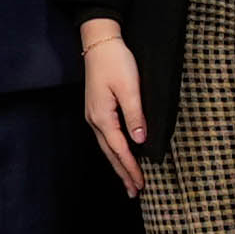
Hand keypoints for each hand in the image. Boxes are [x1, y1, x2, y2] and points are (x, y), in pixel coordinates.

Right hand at [76, 22, 151, 198]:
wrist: (99, 41)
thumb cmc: (115, 61)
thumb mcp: (129, 87)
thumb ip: (134, 114)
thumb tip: (139, 140)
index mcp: (102, 116)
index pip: (119, 149)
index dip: (130, 168)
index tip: (140, 184)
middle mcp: (95, 119)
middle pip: (110, 153)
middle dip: (122, 173)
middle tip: (133, 192)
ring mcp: (94, 115)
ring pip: (107, 147)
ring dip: (118, 164)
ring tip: (127, 181)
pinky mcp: (97, 109)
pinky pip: (106, 137)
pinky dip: (114, 151)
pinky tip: (119, 155)